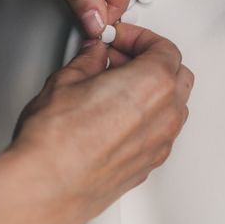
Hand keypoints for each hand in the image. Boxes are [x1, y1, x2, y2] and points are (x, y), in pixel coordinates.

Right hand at [13, 23, 192, 223]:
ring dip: (151, 92)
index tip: (118, 40)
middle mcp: (165, 115)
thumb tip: (93, 55)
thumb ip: (88, 61)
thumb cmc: (56, 140)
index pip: (164, 48)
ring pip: (172, 107)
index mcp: (153, 83)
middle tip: (117, 59)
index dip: (140, 38)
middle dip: (150, 62)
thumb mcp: (66, 81)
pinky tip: (115, 117)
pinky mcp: (147, 167)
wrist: (47, 185)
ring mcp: (159, 144)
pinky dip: (146, 119)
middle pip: (177, 75)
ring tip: (115, 88)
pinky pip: (159, 134)